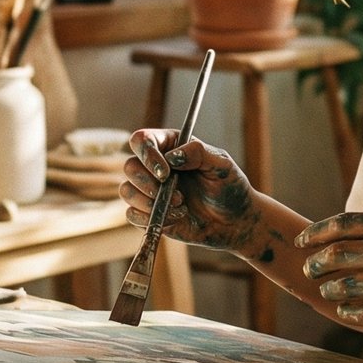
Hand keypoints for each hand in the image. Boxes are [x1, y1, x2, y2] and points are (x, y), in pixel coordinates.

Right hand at [121, 129, 258, 253]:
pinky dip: (151, 219)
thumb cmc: (230, 188)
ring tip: (180, 205)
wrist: (235, 222)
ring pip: (127, 191)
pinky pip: (131, 215)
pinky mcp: (149, 214)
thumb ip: (199, 153)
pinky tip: (176, 218)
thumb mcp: (222, 165)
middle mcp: (155, 167)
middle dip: (148, 183)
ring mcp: (150, 191)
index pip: (142, 140)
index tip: (165, 172)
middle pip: (130, 166)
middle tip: (178, 194)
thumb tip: (172, 156)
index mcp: (170, 147)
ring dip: (150, 202)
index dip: (147, 154)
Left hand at [295, 212, 362, 326]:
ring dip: (331, 291)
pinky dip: (352, 312)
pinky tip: (346, 311)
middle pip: (341, 254)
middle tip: (307, 271)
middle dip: (316, 264)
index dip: (316, 234)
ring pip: (351, 286)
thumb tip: (341, 233)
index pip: (346, 224)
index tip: (300, 243)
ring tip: (326, 293)